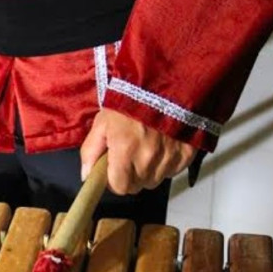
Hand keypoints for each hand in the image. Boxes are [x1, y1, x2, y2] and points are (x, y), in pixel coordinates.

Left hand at [80, 109, 197, 194]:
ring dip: (148, 171)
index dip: (114, 181)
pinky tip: (162, 145)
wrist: (165, 83)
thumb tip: (86, 175)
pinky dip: (166, 163)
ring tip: (146, 147)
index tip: (114, 170)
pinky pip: (172, 171)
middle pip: (137, 186)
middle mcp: (148, 159)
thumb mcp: (102, 122)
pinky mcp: (186, 155)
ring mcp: (169, 158)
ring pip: (155, 180)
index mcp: (125, 152)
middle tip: (129, 156)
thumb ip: (91, 150)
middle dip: (130, 176)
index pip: (120, 187)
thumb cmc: (131, 101)